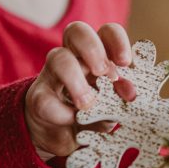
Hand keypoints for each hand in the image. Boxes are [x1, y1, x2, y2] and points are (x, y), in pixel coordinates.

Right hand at [25, 22, 135, 158]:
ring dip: (76, 80)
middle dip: (92, 49)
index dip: (116, 40)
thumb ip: (121, 97)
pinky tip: (73, 120)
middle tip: (104, 74)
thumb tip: (130, 92)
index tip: (125, 63)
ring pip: (57, 57)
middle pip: (76, 31)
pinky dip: (61, 112)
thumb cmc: (94, 113)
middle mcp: (73, 57)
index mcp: (96, 55)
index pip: (106, 32)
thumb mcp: (112, 105)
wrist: (62, 137)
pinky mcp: (38, 98)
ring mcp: (52, 75)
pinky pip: (45, 98)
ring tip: (87, 103)